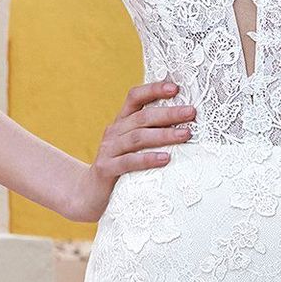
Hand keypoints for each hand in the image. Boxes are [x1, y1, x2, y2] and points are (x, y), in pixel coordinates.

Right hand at [64, 79, 196, 221]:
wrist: (89, 193)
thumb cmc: (121, 167)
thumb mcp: (134, 146)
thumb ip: (151, 132)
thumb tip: (187, 123)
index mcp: (122, 121)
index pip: (135, 97)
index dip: (153, 89)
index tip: (175, 87)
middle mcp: (114, 132)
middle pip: (142, 117)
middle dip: (169, 113)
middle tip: (191, 112)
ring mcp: (108, 150)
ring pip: (137, 137)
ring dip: (163, 134)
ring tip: (185, 134)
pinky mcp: (106, 169)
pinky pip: (128, 162)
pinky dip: (147, 159)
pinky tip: (165, 159)